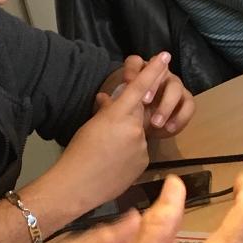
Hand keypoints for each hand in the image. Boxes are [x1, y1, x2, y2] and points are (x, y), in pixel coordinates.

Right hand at [41, 53, 169, 211]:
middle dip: (128, 116)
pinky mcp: (145, 162)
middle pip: (139, 112)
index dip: (153, 70)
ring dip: (126, 138)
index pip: (139, 87)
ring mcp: (142, 146)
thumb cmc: (78, 152)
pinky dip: (128, 154)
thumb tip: (107, 99)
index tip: (164, 56)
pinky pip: (139, 151)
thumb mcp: (89, 126)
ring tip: (106, 153)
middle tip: (109, 132)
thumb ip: (104, 111)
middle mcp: (135, 128)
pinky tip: (113, 165)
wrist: (79, 186)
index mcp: (118, 115)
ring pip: (138, 134)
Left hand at [109, 52, 194, 136]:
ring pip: (176, 87)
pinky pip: (189, 105)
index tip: (127, 82)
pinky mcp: (186, 101)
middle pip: (161, 72)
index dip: (132, 70)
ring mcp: (175, 86)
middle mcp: (160, 75)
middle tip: (144, 101)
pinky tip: (169, 129)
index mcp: (140, 73)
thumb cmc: (132, 113)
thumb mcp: (121, 109)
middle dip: (153, 85)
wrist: (149, 126)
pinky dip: (180, 117)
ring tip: (156, 123)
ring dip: (166, 106)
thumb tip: (100, 97)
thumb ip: (111, 102)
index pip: (136, 62)